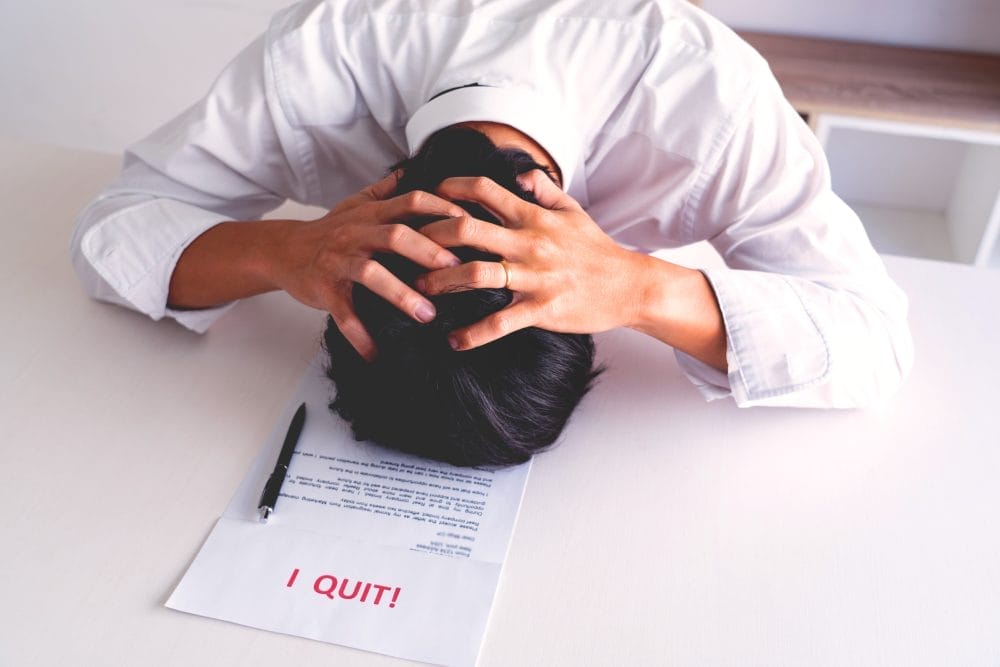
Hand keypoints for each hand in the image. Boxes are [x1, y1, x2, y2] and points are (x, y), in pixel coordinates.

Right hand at [271, 173, 465, 359]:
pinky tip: (379, 353)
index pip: (411, 202)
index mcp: (371, 215)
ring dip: (402, 295)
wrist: (284, 251)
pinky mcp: (324, 291)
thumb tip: (415, 169)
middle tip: (457, 271)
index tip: (471, 225)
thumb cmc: (330, 230)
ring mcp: (339, 263)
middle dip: (428, 252)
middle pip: (395, 236)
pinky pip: (345, 315)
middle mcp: (356, 234)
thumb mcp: (357, 204)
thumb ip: (388, 191)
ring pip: (371, 274)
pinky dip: (361, 336)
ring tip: (428, 315)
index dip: (442, 209)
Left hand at [414, 170, 643, 349]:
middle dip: (430, 236)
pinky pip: (502, 323)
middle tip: (406, 247)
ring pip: (477, 274)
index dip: (451, 188)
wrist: (630, 285)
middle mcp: (530, 243)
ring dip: (442, 283)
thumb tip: (521, 174)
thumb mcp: (574, 212)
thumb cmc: (597, 250)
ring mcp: (535, 277)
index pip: (485, 190)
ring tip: (418, 292)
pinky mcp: (543, 310)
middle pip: (468, 229)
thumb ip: (545, 190)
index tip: (427, 197)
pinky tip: (453, 342)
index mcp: (534, 217)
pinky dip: (474, 335)